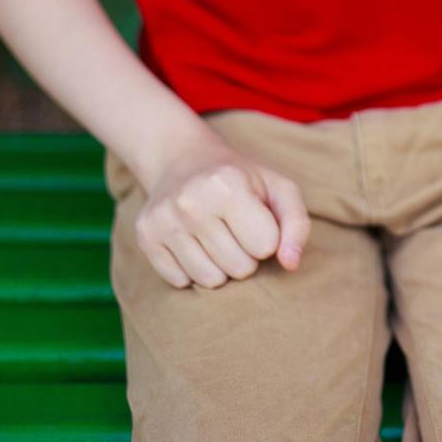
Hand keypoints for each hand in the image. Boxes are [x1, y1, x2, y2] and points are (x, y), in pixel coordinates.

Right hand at [133, 139, 312, 288]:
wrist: (184, 160)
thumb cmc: (243, 180)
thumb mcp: (280, 189)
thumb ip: (296, 224)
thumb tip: (291, 264)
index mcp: (228, 186)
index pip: (266, 247)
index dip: (268, 238)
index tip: (258, 219)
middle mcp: (190, 203)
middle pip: (240, 269)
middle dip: (247, 256)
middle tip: (236, 229)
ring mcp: (164, 221)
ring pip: (210, 281)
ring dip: (221, 267)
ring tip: (217, 237)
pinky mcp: (145, 237)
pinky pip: (180, 282)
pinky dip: (193, 270)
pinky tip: (194, 242)